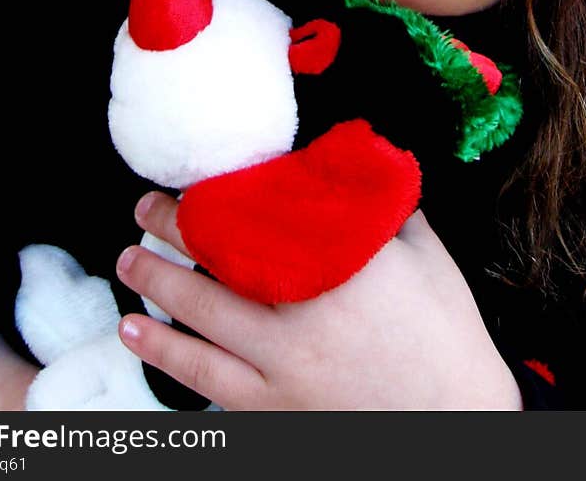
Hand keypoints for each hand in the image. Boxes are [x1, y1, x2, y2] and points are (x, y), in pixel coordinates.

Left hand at [116, 192, 522, 410]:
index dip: (227, 191)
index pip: (271, 212)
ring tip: (126, 260)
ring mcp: (286, 363)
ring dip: (156, 283)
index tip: (199, 174)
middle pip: (223, 256)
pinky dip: (164, 352)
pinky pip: (205, 376)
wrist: (459, 421)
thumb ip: (387, 210)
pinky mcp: (274, 408)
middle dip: (176, 227)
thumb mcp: (428, 256)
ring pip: (203, 315)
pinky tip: (135, 333)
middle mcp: (308, 308)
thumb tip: (361, 164)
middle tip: (146, 207)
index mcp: (347, 261)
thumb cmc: (447, 335)